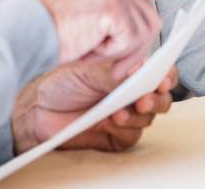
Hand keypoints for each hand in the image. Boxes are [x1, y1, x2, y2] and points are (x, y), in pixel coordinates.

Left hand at [12, 61, 178, 153]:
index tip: (162, 79)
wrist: (39, 108)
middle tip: (143, 99)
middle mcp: (130, 91)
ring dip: (138, 115)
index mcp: (126, 70)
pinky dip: (125, 129)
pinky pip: (133, 135)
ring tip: (118, 111)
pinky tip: (111, 122)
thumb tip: (139, 68)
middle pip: (161, 97)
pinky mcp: (117, 135)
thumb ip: (114, 72)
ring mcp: (126, 113)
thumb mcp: (87, 70)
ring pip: (149, 118)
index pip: (157, 71)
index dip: (166, 75)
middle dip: (156, 99)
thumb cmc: (61, 81)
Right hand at [37, 0, 204, 76]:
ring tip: (88, 43)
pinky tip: (88, 43)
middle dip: (133, 47)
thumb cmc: (52, 31)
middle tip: (99, 50)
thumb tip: (146, 52)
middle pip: (151, 23)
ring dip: (119, 51)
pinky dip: (112, 52)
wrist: (27, 30)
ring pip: (143, 36)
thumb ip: (120, 27)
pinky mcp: (115, 7)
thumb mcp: (92, 25)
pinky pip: (131, 43)